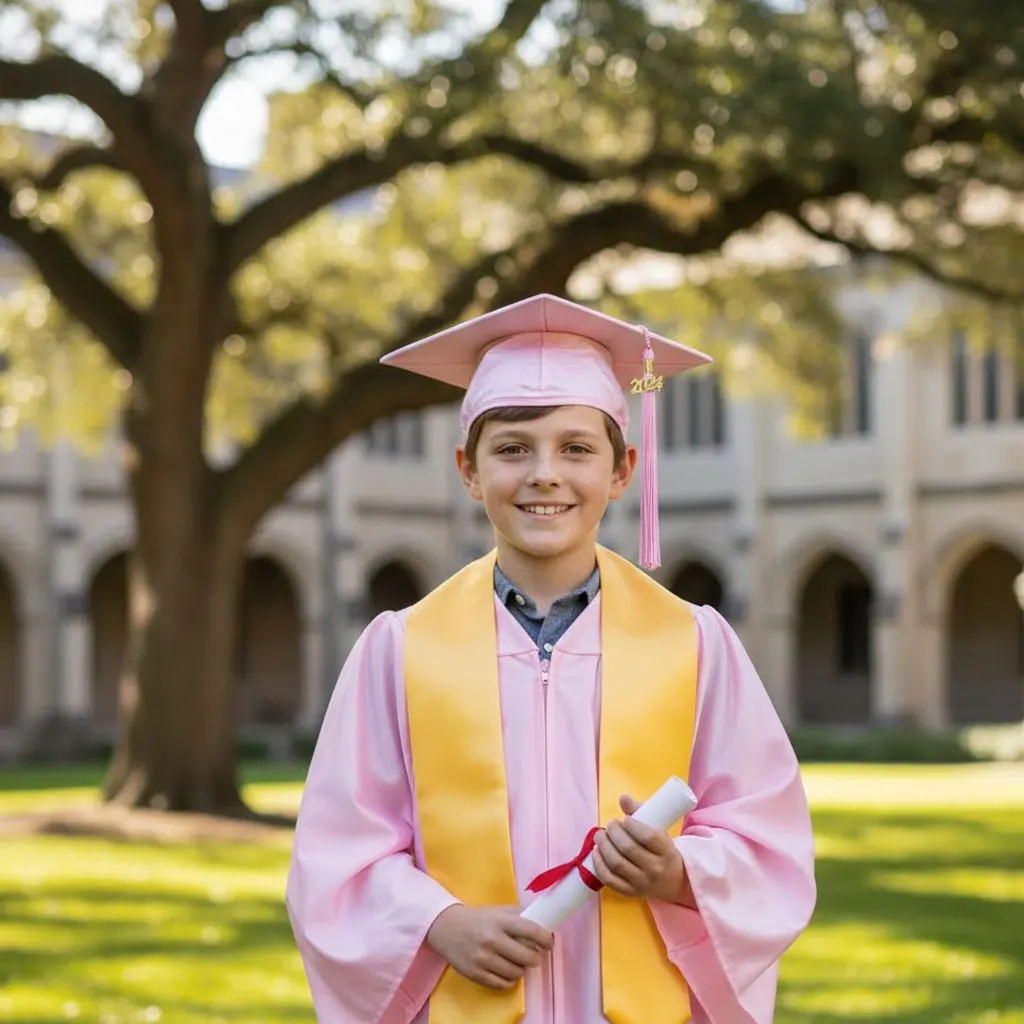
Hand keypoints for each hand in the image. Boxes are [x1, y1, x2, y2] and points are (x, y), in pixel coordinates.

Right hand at [425, 904, 553, 989]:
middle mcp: (492, 939)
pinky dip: (508, 979)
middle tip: (534, 955)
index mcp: (500, 921)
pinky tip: (505, 970)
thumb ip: (521, 915)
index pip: (531, 931)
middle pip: (528, 957)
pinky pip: (503, 984)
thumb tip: (545, 924)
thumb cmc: (479, 918)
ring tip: (516, 962)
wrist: (446, 928)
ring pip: (517, 973)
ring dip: (521, 969)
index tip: (549, 943)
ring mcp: (483, 958)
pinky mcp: (475, 974)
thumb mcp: (499, 910)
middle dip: (536, 958)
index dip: (546, 939)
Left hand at [592, 795, 692, 904]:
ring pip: (617, 863)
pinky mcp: (629, 893)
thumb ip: (641, 812)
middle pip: (628, 849)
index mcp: (666, 851)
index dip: (632, 826)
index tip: (624, 819)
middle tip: (610, 824)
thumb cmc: (663, 851)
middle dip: (614, 833)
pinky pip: (609, 879)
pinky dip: (599, 864)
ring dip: (604, 845)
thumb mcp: (659, 831)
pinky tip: (596, 851)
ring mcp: (641, 883)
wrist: (673, 881)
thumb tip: (622, 797)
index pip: (648, 837)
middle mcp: (655, 869)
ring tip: (600, 835)